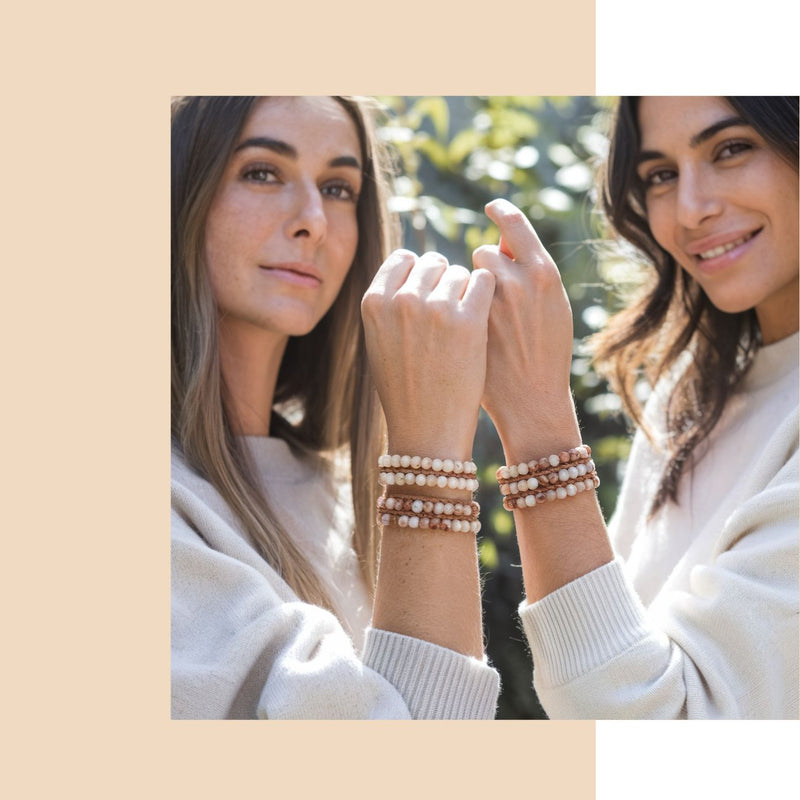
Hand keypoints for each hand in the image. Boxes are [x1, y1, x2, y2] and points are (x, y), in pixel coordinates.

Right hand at [361, 249, 494, 459]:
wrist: (428, 431)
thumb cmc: (405, 390)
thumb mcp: (380, 342)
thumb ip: (390, 303)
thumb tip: (412, 267)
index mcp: (374, 302)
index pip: (403, 258)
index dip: (419, 273)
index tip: (429, 295)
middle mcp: (402, 300)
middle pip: (433, 263)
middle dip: (443, 282)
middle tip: (448, 316)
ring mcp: (435, 309)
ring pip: (460, 272)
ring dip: (465, 293)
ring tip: (462, 327)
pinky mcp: (469, 321)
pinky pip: (484, 282)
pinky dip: (486, 296)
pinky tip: (482, 320)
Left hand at [472, 199, 579, 454]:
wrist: (532, 399)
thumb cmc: (545, 352)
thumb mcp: (552, 306)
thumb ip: (530, 272)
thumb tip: (501, 240)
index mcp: (545, 273)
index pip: (514, 223)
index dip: (500, 211)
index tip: (491, 207)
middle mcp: (517, 282)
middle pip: (485, 252)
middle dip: (482, 268)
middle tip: (490, 296)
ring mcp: (489, 304)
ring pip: (464, 277)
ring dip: (464, 288)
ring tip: (477, 318)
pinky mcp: (466, 325)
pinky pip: (449, 301)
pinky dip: (451, 308)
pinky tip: (460, 329)